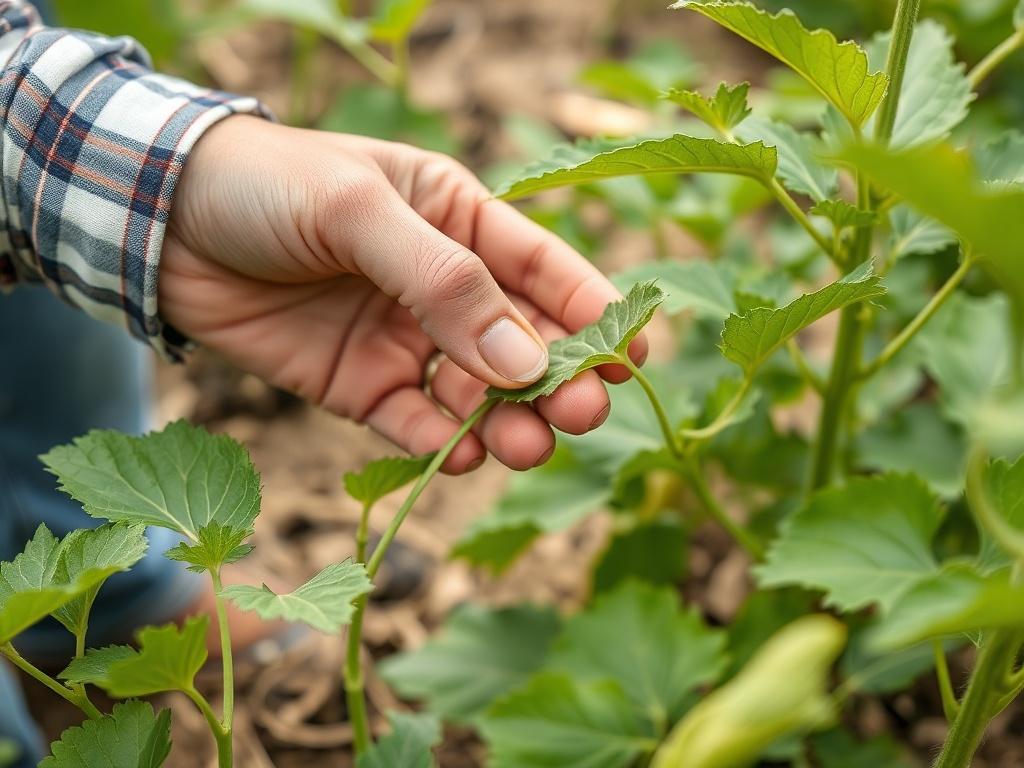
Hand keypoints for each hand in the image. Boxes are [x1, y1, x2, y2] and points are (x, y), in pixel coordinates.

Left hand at [160, 116, 646, 472]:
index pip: (546, 269)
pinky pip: (415, 423)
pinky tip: (460, 457)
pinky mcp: (360, 385)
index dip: (593, 311)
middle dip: (556, 380)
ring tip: (523, 447)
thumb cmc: (267, 186)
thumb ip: (443, 282)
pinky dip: (441, 445)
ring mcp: (404, 338)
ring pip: (477, 393)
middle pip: (522, 342)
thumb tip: (522, 361)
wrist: (157, 221)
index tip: (630, 354)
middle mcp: (443, 284)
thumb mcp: (359, 211)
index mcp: (460, 218)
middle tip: (581, 415)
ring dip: (505, 423)